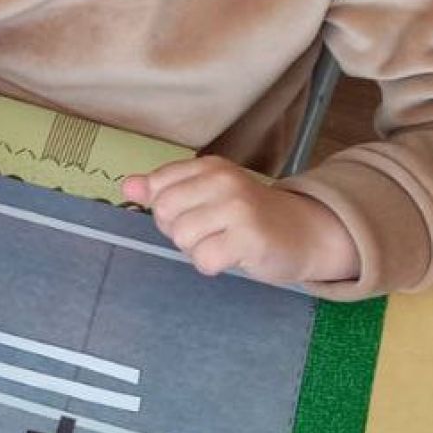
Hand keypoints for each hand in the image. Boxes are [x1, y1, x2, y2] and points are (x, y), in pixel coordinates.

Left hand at [124, 158, 358, 285]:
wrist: (305, 232)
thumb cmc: (249, 216)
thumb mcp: (207, 195)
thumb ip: (166, 189)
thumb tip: (127, 186)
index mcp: (209, 167)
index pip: (158, 186)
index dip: (167, 209)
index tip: (195, 212)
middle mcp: (223, 181)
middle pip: (164, 213)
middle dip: (179, 231)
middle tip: (211, 232)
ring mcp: (237, 208)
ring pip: (182, 238)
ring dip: (197, 250)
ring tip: (223, 243)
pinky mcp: (249, 237)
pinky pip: (204, 259)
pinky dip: (212, 265)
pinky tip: (233, 256)